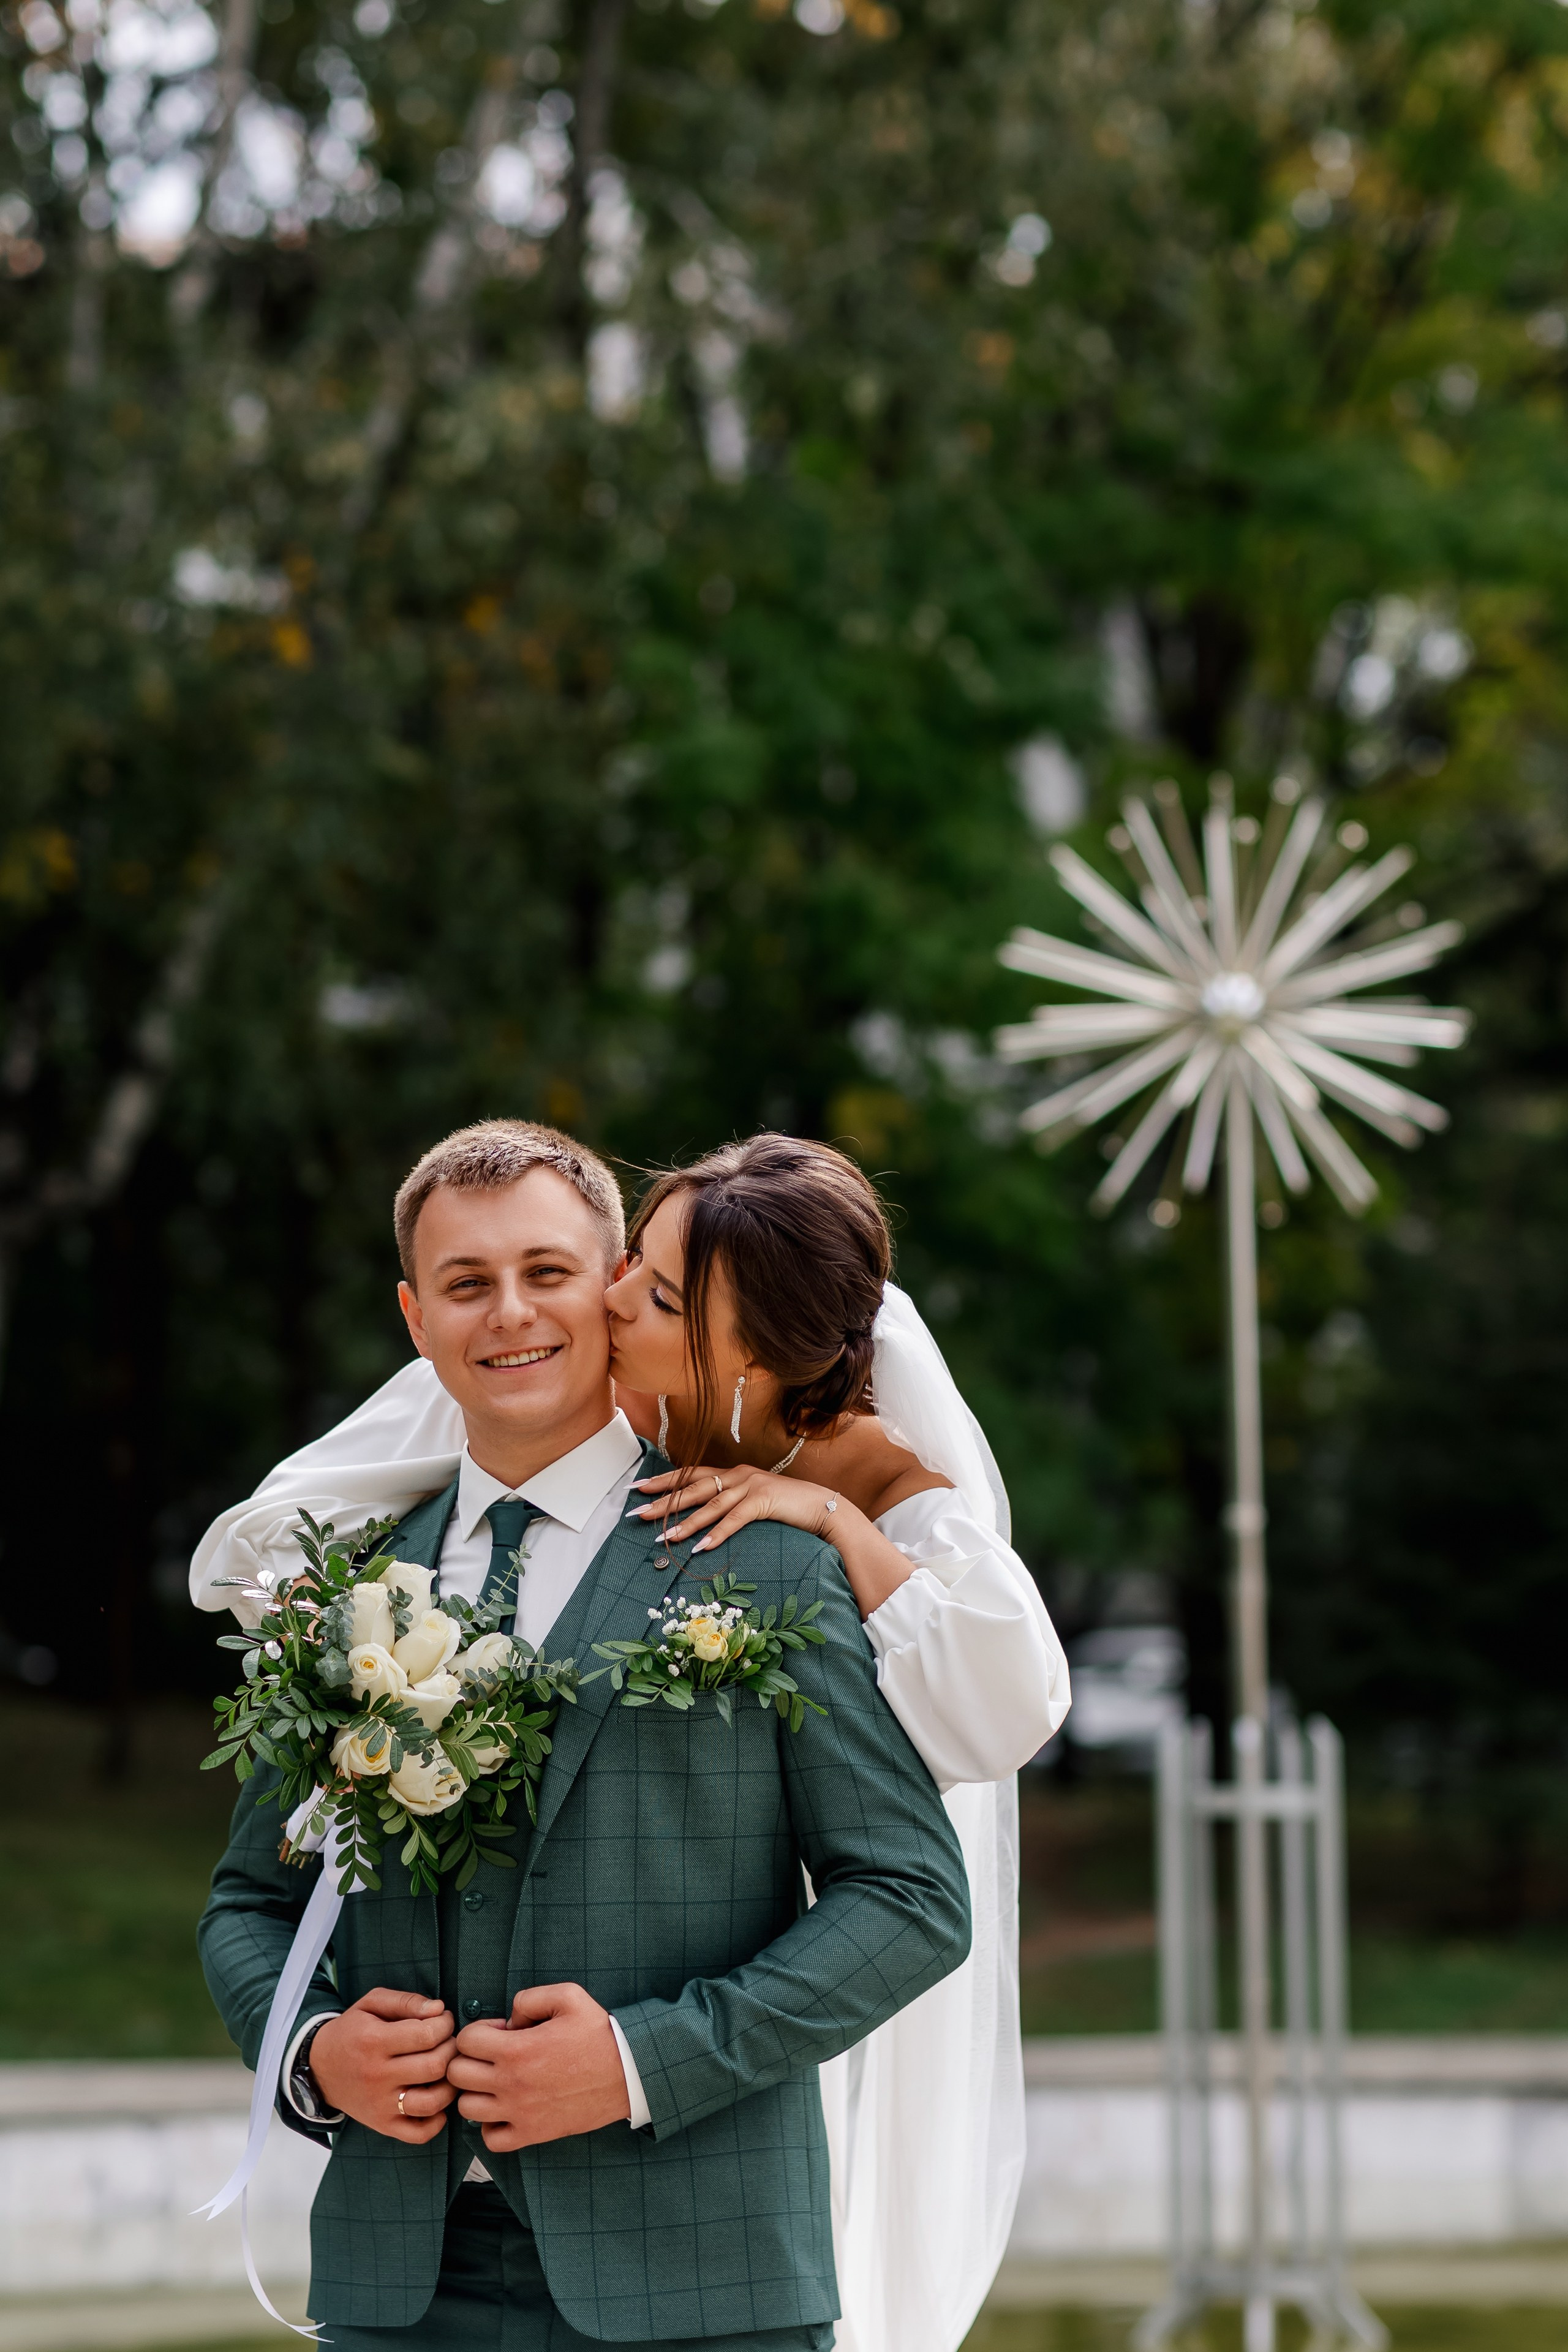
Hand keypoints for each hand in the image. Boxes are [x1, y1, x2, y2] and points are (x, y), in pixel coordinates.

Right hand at [308, 1989, 456, 2142]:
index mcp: (375, 2041)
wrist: (320, 2069)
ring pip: (432, 2102)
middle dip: (451, 2050)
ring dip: (450, 2085)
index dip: (445, 2024)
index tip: (443, 2021)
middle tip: (448, 2042)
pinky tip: (437, 2100)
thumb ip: (406, 2001)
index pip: (426, 2035)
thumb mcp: (371, 2004)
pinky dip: (437, 2121)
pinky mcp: (382, 2125)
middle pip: (434, 2067)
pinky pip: (419, 2134)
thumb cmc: (351, 2031)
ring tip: (446, 2070)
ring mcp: (380, 2105)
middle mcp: (378, 2076)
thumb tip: (439, 2009)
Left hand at [447, 1983, 630, 2150]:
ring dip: (476, 2092)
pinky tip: (506, 2110)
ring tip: (496, 2082)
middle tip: (493, 2056)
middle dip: (469, 2059)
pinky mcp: (532, 2134)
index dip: (478, 2031)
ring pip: (467, 2108)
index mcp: (517, 2049)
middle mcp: (511, 2083)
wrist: (627, 2073)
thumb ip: (529, 1998)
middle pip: (457, 2075)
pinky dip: (491, 2126)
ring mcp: (519, 2112)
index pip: (465, 2041)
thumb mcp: (568, 1997)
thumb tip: (508, 2019)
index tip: (499, 2032)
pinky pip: (491, 2139)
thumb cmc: (598, 2033)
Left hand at [629, 1464, 841, 1554]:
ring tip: (665, 1537)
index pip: (691, 1474)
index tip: (638, 1489)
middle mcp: (738, 1474)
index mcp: (732, 1473)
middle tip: (639, 1514)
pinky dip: (717, 1533)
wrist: (821, 1507)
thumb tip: (700, 1522)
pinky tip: (701, 1546)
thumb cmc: (785, 1507)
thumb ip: (728, 1505)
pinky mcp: (764, 1500)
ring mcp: (751, 1485)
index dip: (664, 1482)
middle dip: (665, 1501)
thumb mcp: (751, 1501)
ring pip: (711, 1505)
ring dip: (686, 1522)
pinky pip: (735, 1519)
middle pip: (694, 1487)